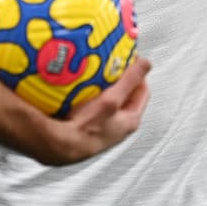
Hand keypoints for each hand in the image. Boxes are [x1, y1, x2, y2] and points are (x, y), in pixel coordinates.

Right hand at [36, 57, 151, 164]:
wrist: (61, 146)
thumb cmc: (88, 127)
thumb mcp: (113, 99)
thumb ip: (130, 81)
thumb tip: (145, 64)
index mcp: (131, 119)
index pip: (142, 90)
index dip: (138, 73)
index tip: (128, 60)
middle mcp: (119, 126)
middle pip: (124, 95)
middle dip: (118, 79)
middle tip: (109, 65)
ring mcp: (103, 127)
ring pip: (107, 101)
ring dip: (102, 87)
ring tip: (93, 75)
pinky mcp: (88, 126)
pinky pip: (92, 106)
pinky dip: (89, 96)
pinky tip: (78, 90)